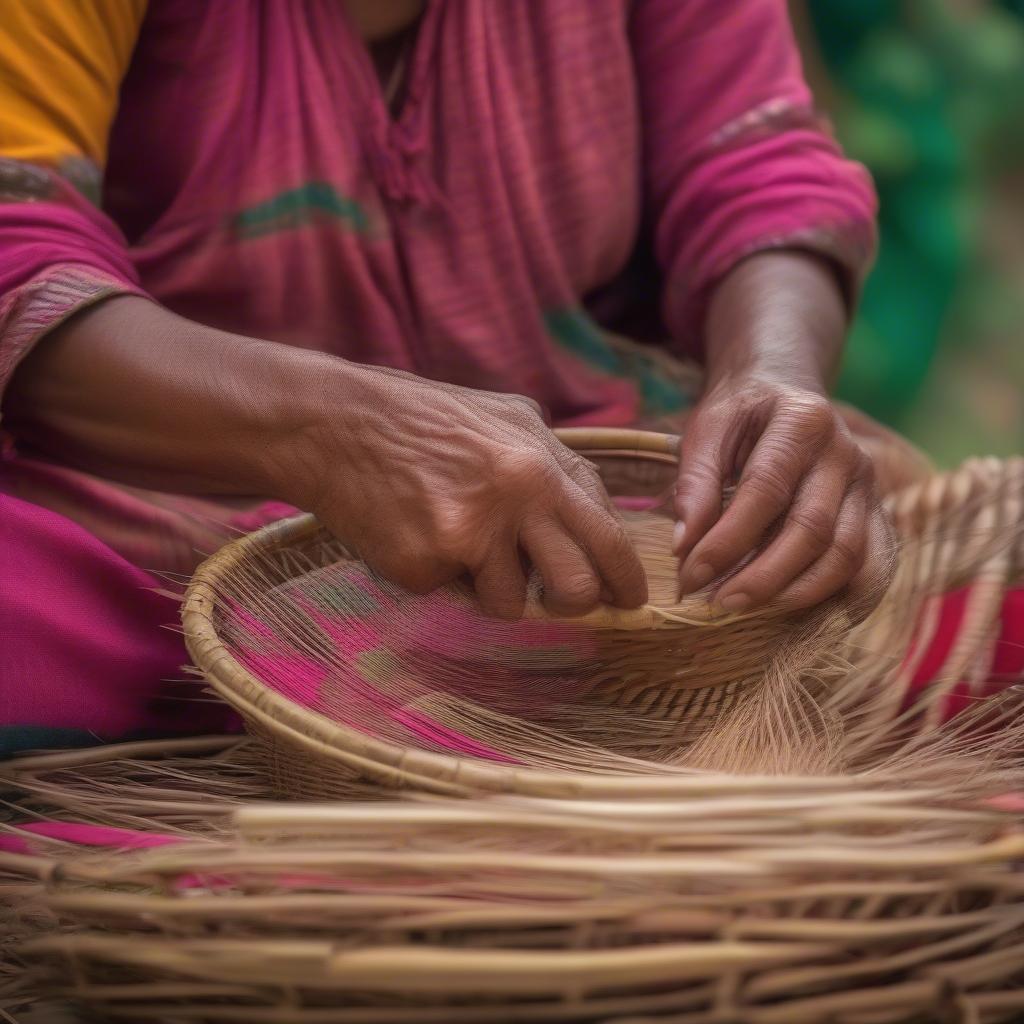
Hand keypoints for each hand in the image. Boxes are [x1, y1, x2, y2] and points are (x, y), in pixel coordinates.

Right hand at [286, 365, 647, 618]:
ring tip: (455, 538)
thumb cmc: (424, 419)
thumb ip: (560, 466)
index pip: (608, 538)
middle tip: (552, 597)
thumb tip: (601, 520)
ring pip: (509, 605)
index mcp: (541, 464)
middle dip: (571, 604)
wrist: (332, 425)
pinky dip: (439, 577)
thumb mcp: (509, 419)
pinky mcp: (422, 567)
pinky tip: (414, 532)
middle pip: (576, 589)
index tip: (625, 599)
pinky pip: (451, 596)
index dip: (623, 579)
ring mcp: (466, 537)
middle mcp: (514, 500)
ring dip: (490, 587)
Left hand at [673, 373, 892, 615]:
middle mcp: (845, 453)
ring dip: (795, 591)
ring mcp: (866, 484)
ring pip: (845, 553)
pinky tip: (785, 605)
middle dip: (762, 576)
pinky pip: (862, 562)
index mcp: (803, 421)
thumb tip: (684, 546)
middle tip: (717, 603)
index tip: (691, 575)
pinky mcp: (872, 510)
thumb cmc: (741, 412)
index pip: (765, 491)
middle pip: (811, 529)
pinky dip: (826, 590)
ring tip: (745, 606)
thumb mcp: (706, 429)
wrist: (784, 387)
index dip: (727, 540)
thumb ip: (694, 483)